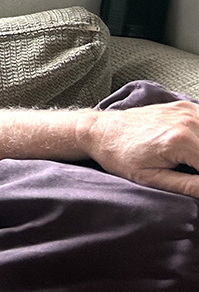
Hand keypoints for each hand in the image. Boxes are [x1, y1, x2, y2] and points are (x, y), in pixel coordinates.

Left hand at [83, 100, 198, 197]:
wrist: (101, 131)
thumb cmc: (120, 157)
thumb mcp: (152, 179)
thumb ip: (189, 185)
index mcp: (182, 142)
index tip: (194, 181)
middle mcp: (189, 121)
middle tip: (188, 171)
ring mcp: (188, 110)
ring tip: (187, 162)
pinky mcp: (186, 106)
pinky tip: (190, 148)